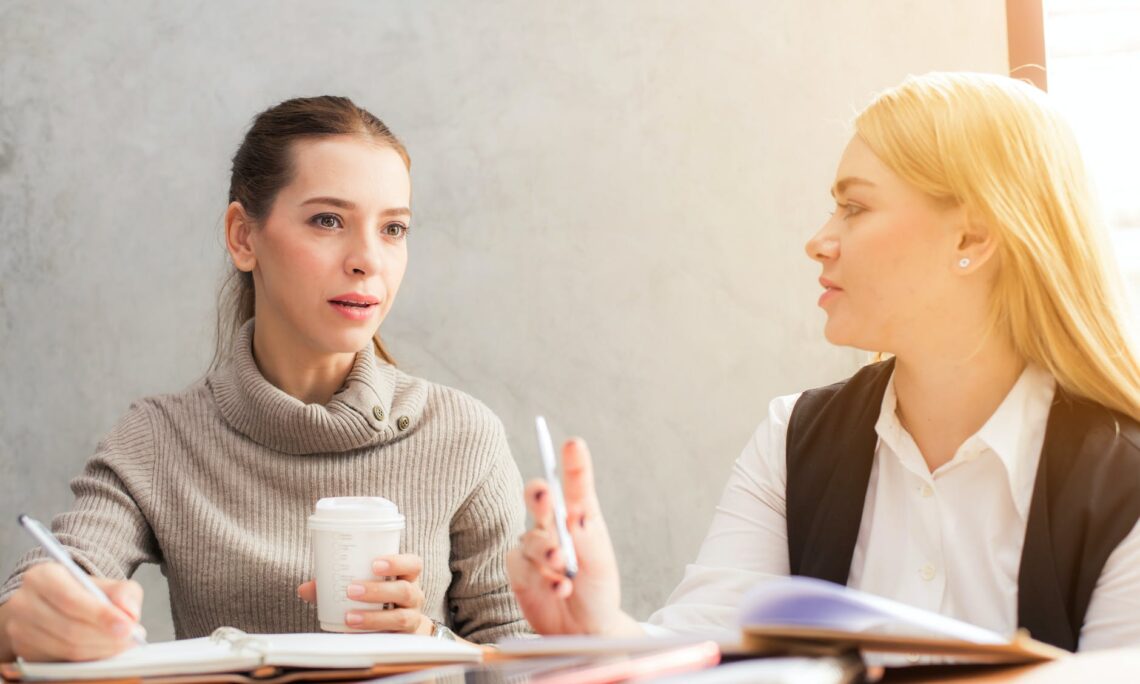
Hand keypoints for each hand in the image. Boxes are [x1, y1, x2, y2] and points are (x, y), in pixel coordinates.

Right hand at [1, 562, 144, 661]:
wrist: (51, 604)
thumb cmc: (81, 593)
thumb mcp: (105, 584)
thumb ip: (123, 593)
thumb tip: (129, 613)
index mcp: (42, 577)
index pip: (71, 600)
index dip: (101, 616)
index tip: (128, 626)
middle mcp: (24, 602)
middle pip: (70, 628)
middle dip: (106, 637)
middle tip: (131, 638)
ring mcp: (19, 629)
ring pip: (66, 648)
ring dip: (100, 650)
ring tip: (122, 644)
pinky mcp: (23, 650)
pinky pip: (60, 660)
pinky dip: (88, 659)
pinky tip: (104, 651)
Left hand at [297, 554, 431, 634]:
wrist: (399, 627)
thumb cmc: (379, 598)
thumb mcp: (366, 584)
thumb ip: (336, 584)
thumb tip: (305, 589)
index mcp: (407, 576)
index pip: (413, 564)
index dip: (397, 562)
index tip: (374, 564)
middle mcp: (414, 596)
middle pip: (405, 591)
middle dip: (378, 591)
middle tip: (351, 590)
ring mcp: (412, 618)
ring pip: (401, 618)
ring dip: (373, 617)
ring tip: (349, 616)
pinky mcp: (404, 639)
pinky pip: (392, 638)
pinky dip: (371, 635)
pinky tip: (353, 633)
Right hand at [506, 438, 641, 635]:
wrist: (583, 629)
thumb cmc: (596, 590)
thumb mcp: (600, 564)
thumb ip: (587, 538)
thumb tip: (575, 513)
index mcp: (580, 517)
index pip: (576, 486)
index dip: (573, 464)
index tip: (573, 445)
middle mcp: (553, 526)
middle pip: (539, 498)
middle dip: (540, 495)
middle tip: (546, 498)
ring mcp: (533, 546)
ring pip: (531, 538)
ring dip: (547, 552)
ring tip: (563, 568)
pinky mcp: (518, 569)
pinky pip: (522, 565)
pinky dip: (543, 578)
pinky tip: (559, 588)